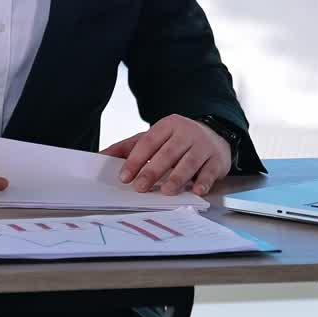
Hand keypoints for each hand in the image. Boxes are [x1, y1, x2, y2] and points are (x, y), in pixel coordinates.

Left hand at [102, 115, 230, 196]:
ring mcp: (204, 146)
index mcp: (168, 125)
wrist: (214, 135)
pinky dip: (203, 182)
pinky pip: (209, 172)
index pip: (149, 142)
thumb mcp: (154, 138)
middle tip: (140, 187)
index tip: (124, 176)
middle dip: (153, 170)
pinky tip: (195, 191)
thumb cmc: (177, 140)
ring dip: (177, 177)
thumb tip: (100, 156)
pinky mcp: (217, 160)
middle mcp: (187, 133)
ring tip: (165, 191)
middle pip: (168, 152)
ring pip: (189, 162)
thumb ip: (129, 147)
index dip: (136, 159)